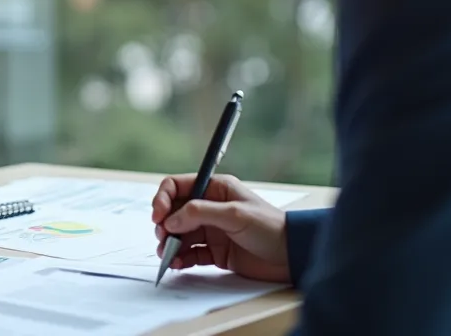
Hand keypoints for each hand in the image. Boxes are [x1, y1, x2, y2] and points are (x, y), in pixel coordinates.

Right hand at [151, 173, 289, 282]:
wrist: (292, 256)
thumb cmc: (271, 228)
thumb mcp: (234, 214)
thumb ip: (200, 213)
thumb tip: (171, 220)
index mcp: (215, 189)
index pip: (177, 187)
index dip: (162, 199)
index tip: (158, 216)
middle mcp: (210, 208)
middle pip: (174, 212)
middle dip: (164, 226)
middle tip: (164, 238)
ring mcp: (211, 230)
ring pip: (179, 234)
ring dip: (170, 244)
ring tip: (168, 255)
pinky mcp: (215, 251)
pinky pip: (190, 253)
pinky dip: (180, 258)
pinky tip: (177, 263)